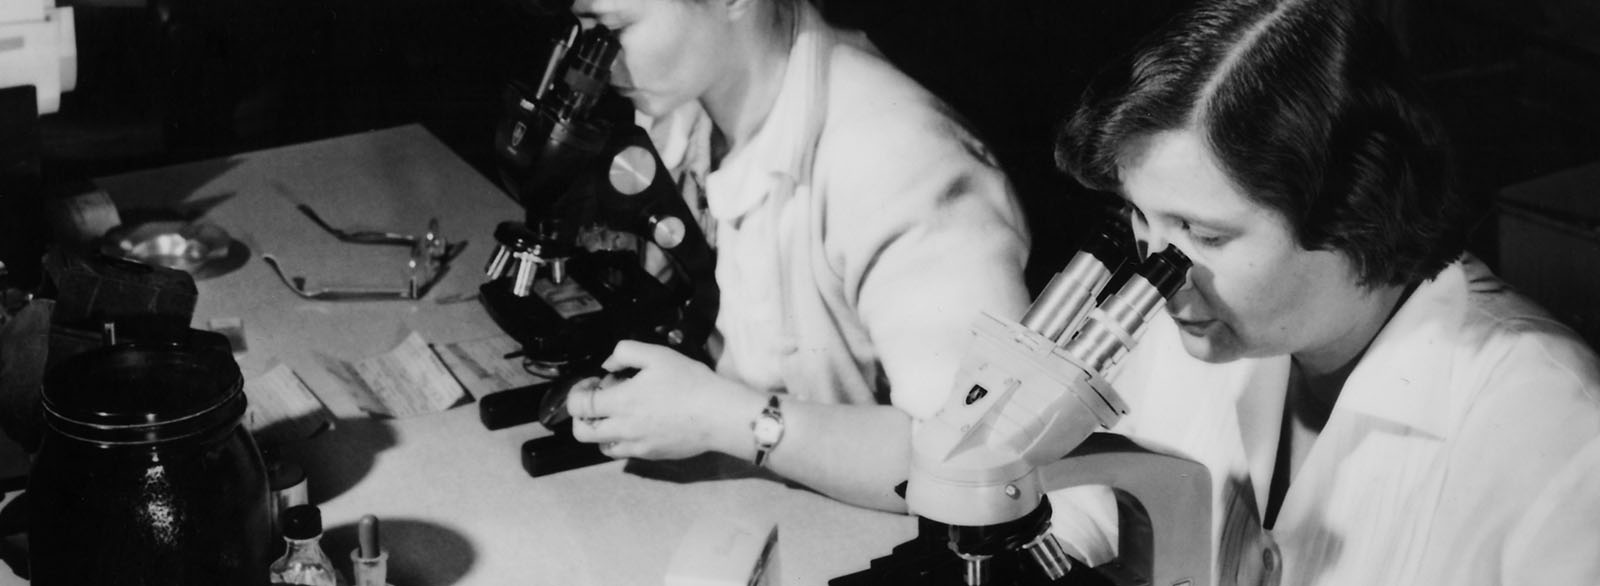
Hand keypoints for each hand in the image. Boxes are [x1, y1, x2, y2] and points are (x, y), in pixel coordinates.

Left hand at [564, 340, 760, 460]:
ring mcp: (636, 446)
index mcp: (621, 402)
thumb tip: (608, 366)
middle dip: (582, 416)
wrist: (719, 415)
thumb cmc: (690, 382)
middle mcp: (623, 429)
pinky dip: (621, 440)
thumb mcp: (657, 355)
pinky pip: (624, 452)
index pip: (579, 406)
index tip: (593, 382)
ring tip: (619, 414)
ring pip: (601, 446)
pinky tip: (638, 425)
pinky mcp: (651, 455)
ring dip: (601, 430)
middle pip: (582, 432)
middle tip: (599, 402)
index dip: (577, 393)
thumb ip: (625, 353)